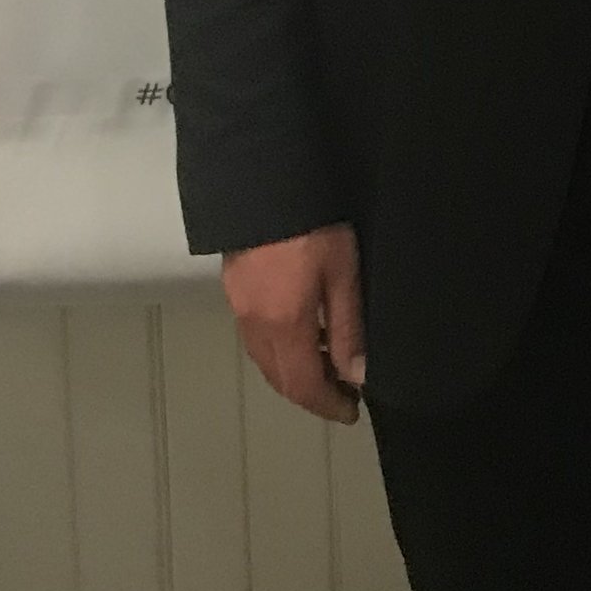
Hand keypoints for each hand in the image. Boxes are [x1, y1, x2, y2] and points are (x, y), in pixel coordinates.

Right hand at [222, 222, 365, 422]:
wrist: (263, 177)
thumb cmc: (313, 225)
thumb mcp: (343, 273)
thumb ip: (348, 326)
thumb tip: (356, 376)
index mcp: (283, 325)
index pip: (303, 385)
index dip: (327, 405)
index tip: (351, 413)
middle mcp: (254, 324)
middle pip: (279, 378)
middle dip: (310, 394)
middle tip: (342, 394)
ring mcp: (239, 305)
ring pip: (265, 359)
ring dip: (293, 373)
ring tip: (327, 366)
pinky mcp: (234, 286)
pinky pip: (256, 337)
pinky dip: (280, 349)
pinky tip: (303, 334)